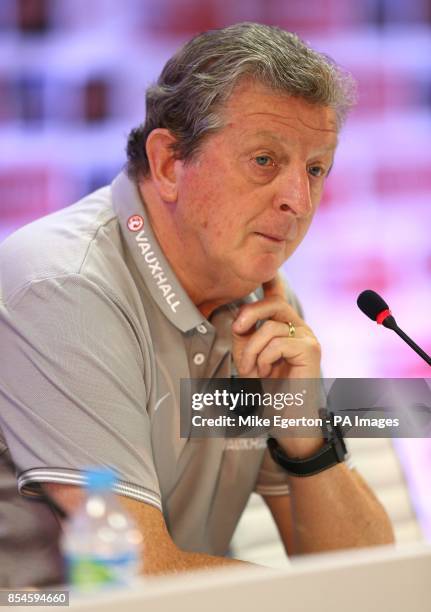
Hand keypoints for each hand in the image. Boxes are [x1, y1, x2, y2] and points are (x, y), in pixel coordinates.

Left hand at [231, 274, 323, 458]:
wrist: (289, 421)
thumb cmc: (270, 391)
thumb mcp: (250, 358)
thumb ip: (246, 337)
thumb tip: (239, 320)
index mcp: (287, 329)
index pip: (279, 298)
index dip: (271, 280)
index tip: (264, 266)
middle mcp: (301, 329)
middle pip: (275, 304)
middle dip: (250, 312)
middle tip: (237, 329)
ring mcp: (309, 339)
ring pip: (271, 327)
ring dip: (252, 350)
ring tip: (251, 369)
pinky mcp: (311, 351)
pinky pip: (279, 342)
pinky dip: (264, 357)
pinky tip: (266, 372)